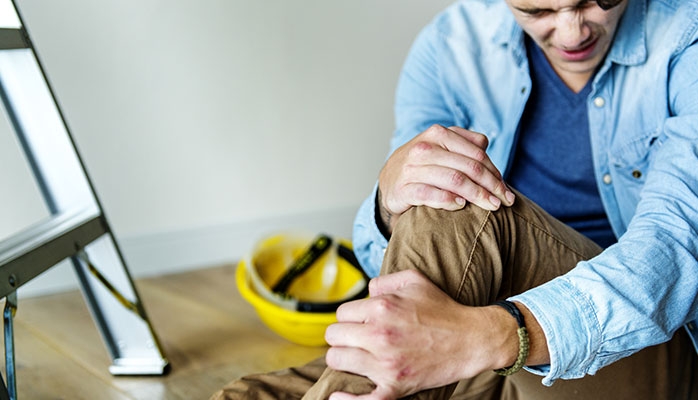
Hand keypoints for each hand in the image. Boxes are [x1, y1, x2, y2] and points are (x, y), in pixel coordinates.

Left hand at [324, 270, 516, 399]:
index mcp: (382, 307)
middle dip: (343, 336)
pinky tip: (339, 395)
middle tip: (357, 339)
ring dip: (344, 358)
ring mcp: (386, 364)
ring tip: (355, 357)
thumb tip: (365, 294)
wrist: (471, 340)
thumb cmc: (443, 309)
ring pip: (337, 361)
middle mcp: (380, 335)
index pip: (341, 313)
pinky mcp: (396, 387)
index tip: (361, 322)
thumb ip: (383, 281)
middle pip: (334, 336)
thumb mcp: (414, 280)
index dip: (351, 317)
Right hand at [377, 125, 514, 233]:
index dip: (495, 173)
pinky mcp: (402, 189)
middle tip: (504, 202)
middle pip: (469, 167)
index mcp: (438, 134)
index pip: (476, 154)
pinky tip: (461, 206)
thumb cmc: (423, 165)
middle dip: (491, 186)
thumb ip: (464, 143)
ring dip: (477, 195)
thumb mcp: (441, 147)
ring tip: (491, 206)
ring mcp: (412, 168)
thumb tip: (485, 144)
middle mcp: (424, 148)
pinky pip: (430, 194)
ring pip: (454, 180)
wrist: (389, 180)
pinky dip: (448, 201)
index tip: (506, 191)